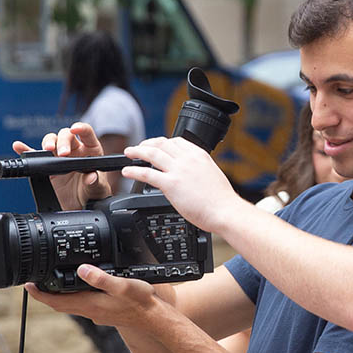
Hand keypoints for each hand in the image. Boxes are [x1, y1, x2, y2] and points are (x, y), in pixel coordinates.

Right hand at [11, 122, 112, 210]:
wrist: (80, 206)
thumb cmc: (93, 193)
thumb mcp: (98, 190)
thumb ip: (96, 183)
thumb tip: (91, 176)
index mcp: (91, 151)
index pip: (87, 134)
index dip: (81, 128)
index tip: (76, 129)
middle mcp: (75, 150)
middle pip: (66, 136)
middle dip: (62, 141)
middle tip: (63, 154)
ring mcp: (59, 156)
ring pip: (51, 141)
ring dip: (48, 143)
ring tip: (46, 150)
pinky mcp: (47, 166)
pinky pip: (35, 155)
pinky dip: (26, 150)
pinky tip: (19, 146)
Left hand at [24, 265, 163, 329]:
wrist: (155, 319)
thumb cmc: (140, 303)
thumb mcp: (122, 286)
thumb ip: (101, 278)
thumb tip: (82, 270)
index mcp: (90, 304)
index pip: (57, 301)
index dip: (40, 294)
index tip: (27, 285)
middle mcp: (90, 311)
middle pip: (60, 304)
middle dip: (45, 295)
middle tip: (34, 283)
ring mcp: (97, 313)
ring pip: (70, 304)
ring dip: (58, 296)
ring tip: (51, 284)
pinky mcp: (104, 312)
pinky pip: (81, 305)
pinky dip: (73, 297)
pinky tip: (78, 290)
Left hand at [120, 136, 242, 230]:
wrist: (225, 211)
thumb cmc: (222, 199)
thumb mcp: (212, 174)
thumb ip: (198, 170)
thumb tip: (189, 174)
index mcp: (199, 155)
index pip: (176, 141)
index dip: (162, 142)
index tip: (156, 146)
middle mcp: (188, 159)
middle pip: (162, 144)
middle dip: (147, 143)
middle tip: (138, 148)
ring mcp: (178, 170)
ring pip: (152, 154)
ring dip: (137, 151)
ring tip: (128, 153)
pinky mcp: (171, 184)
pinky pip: (147, 173)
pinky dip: (134, 170)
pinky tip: (127, 171)